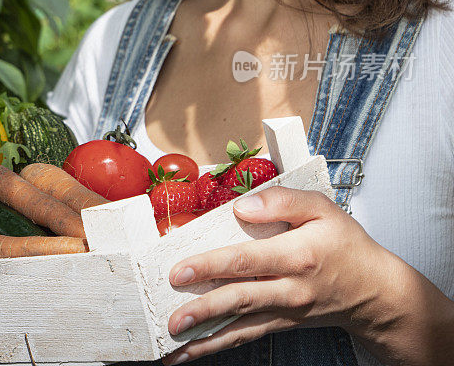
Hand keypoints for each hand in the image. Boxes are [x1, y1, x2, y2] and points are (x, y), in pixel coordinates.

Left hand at [162, 186, 452, 364]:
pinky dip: (219, 345)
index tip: (181, 271)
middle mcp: (290, 288)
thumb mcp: (323, 209)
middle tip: (174, 316)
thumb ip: (283, 200)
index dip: (212, 266)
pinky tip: (194, 350)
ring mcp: (286, 310)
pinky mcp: (282, 324)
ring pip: (242, 326)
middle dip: (204, 309)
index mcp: (297, 255)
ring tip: (175, 341)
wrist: (376, 291)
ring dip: (207, 337)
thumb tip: (243, 205)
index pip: (247, 261)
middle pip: (241, 299)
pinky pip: (248, 336)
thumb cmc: (346, 245)